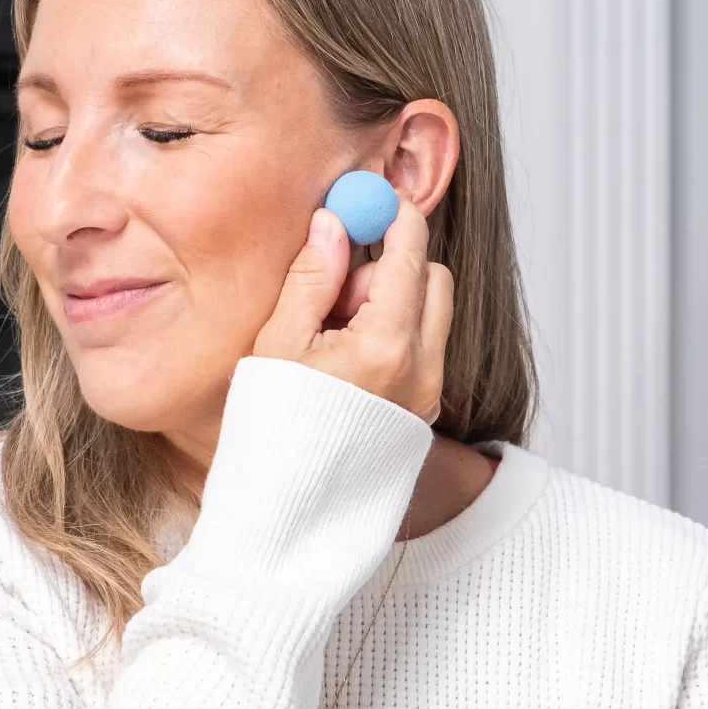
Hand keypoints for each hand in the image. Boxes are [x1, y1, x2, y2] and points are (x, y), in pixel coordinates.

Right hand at [252, 197, 450, 421]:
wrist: (289, 507)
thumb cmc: (273, 428)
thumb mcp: (281, 343)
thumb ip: (313, 277)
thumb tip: (333, 222)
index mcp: (386, 346)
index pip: (409, 254)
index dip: (392, 217)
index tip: (371, 201)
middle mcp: (422, 369)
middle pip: (433, 280)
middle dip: (392, 267)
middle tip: (338, 288)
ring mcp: (428, 394)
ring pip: (430, 316)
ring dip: (392, 304)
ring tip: (334, 335)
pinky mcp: (422, 411)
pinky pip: (423, 351)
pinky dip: (394, 337)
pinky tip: (346, 362)